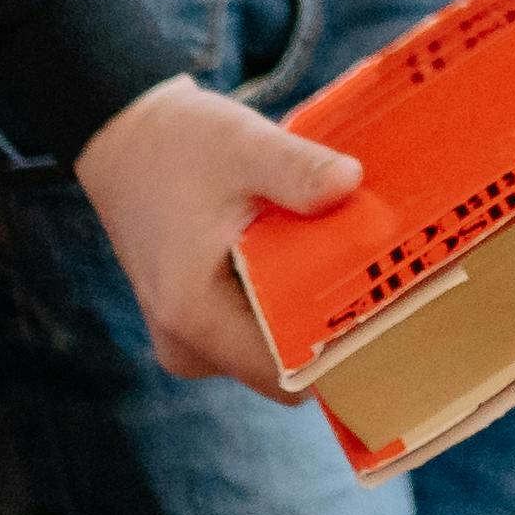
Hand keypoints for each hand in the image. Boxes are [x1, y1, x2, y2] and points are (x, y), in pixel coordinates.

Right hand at [74, 72, 363, 395]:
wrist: (124, 138)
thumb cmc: (180, 143)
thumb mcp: (244, 145)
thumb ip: (298, 170)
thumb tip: (351, 184)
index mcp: (196, 318)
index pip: (290, 377)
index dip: (344, 352)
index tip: (390, 311)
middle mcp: (189, 347)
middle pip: (288, 367)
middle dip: (333, 327)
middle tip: (381, 275)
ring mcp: (190, 341)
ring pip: (275, 350)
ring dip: (309, 312)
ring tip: (344, 258)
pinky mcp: (197, 324)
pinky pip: (257, 331)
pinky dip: (285, 303)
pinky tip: (307, 257)